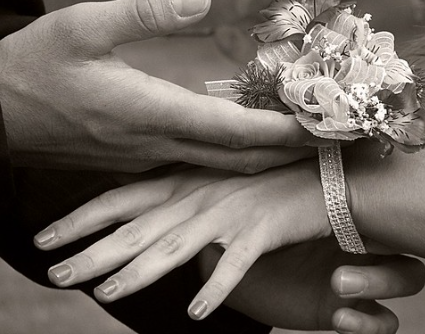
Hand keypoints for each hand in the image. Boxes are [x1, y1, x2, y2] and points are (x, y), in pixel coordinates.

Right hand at [0, 0, 316, 172]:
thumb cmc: (35, 68)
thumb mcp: (83, 25)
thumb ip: (144, 12)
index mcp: (152, 112)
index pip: (234, 130)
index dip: (281, 132)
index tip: (320, 128)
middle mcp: (158, 144)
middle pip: (238, 157)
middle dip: (285, 152)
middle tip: (325, 141)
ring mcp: (150, 157)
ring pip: (221, 165)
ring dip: (263, 155)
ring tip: (298, 142)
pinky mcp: (140, 157)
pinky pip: (200, 163)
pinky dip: (232, 154)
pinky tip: (246, 141)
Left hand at [34, 163, 424, 332]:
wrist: (319, 172)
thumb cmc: (264, 178)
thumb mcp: (214, 182)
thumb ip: (179, 196)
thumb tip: (145, 219)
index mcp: (184, 182)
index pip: (121, 199)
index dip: (81, 218)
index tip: (44, 239)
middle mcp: (199, 195)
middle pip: (139, 228)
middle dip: (95, 252)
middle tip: (56, 276)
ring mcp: (229, 212)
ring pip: (176, 245)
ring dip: (140, 271)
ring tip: (106, 295)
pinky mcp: (261, 230)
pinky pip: (236, 263)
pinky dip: (217, 286)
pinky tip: (196, 312)